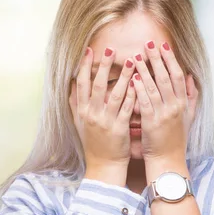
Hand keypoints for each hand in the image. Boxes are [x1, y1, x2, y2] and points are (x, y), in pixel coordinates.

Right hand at [69, 47, 136, 170]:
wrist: (103, 165)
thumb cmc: (94, 143)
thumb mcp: (80, 122)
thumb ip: (76, 103)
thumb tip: (72, 83)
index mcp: (82, 111)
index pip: (82, 84)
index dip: (85, 66)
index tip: (90, 50)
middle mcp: (92, 114)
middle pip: (98, 85)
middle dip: (104, 66)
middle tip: (111, 49)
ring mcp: (105, 121)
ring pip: (115, 95)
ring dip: (123, 77)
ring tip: (131, 61)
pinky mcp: (119, 129)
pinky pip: (127, 109)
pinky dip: (133, 95)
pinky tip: (140, 84)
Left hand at [131, 40, 197, 162]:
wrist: (168, 160)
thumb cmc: (175, 139)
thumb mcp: (188, 117)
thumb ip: (191, 97)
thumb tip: (191, 78)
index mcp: (183, 104)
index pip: (178, 76)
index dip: (171, 60)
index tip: (163, 45)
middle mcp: (175, 107)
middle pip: (167, 78)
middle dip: (158, 59)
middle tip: (149, 44)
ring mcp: (164, 114)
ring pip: (154, 87)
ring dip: (145, 70)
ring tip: (136, 56)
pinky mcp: (151, 123)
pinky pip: (145, 102)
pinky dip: (139, 88)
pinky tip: (133, 77)